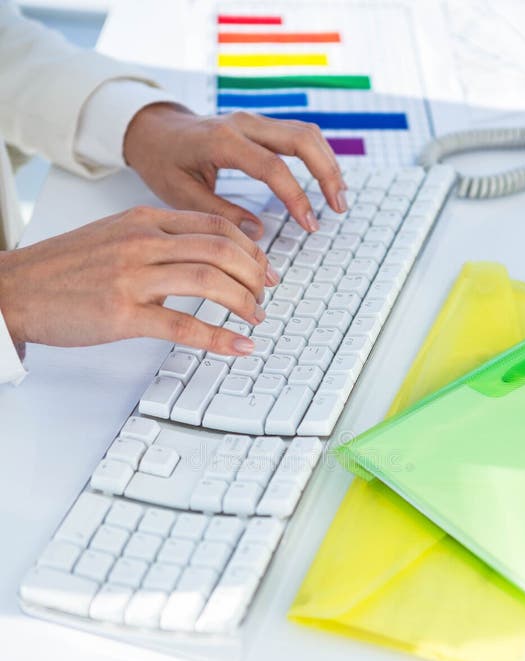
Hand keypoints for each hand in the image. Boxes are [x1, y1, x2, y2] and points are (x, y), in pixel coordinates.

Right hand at [0, 206, 275, 354]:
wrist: (16, 289)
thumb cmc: (65, 269)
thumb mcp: (114, 237)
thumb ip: (157, 240)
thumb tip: (202, 255)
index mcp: (143, 220)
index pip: (215, 225)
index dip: (251, 248)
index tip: (266, 268)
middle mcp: (142, 242)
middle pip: (221, 248)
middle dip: (255, 273)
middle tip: (267, 294)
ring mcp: (132, 277)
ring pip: (209, 279)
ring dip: (244, 301)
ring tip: (257, 317)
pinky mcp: (122, 315)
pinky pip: (184, 324)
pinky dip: (220, 336)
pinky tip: (240, 345)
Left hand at [123, 105, 346, 237]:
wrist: (154, 129)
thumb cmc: (164, 161)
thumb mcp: (180, 194)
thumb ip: (219, 213)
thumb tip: (257, 232)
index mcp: (223, 141)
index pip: (273, 167)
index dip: (297, 197)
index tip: (310, 225)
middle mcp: (244, 124)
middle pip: (301, 138)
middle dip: (326, 173)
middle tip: (339, 207)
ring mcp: (254, 121)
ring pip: (306, 132)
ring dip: (328, 163)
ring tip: (339, 198)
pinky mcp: (261, 126)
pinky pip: (298, 135)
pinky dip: (318, 156)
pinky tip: (326, 180)